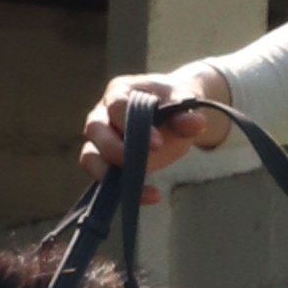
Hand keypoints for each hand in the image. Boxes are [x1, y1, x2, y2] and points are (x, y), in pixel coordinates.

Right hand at [81, 70, 230, 182]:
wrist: (171, 111)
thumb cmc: (171, 103)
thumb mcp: (183, 102)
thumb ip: (186, 114)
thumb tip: (197, 123)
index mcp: (120, 92)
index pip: (116, 106)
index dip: (131, 124)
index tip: (157, 143)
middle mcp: (102, 114)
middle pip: (95, 129)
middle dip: (116, 150)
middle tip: (143, 164)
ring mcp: (99, 139)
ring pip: (90, 157)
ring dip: (109, 174)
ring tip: (139, 187)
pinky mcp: (104, 162)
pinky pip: (103, 178)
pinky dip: (122, 190)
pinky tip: (150, 195)